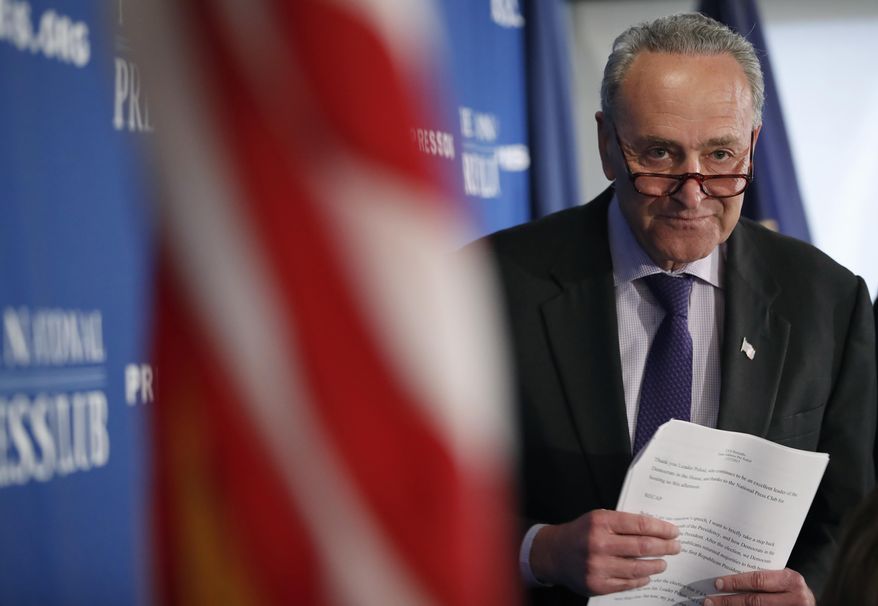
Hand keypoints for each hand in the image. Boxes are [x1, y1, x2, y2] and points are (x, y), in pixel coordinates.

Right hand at [529, 509, 679, 595]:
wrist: (554, 553)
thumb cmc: (580, 533)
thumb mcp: (597, 519)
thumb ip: (622, 523)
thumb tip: (656, 529)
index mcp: (600, 522)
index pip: (639, 524)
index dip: (661, 528)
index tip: (674, 531)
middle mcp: (598, 543)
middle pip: (642, 546)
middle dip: (665, 547)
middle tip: (676, 547)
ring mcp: (597, 566)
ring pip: (638, 568)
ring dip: (656, 565)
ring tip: (663, 562)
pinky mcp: (597, 584)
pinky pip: (627, 583)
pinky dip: (641, 580)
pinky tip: (647, 575)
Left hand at [705, 568, 814, 605]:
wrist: (808, 605)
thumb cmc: (790, 588)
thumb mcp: (782, 579)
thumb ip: (764, 576)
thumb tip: (728, 571)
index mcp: (791, 581)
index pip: (758, 581)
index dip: (736, 582)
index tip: (717, 583)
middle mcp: (795, 599)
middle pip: (754, 601)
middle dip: (729, 601)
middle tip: (709, 600)